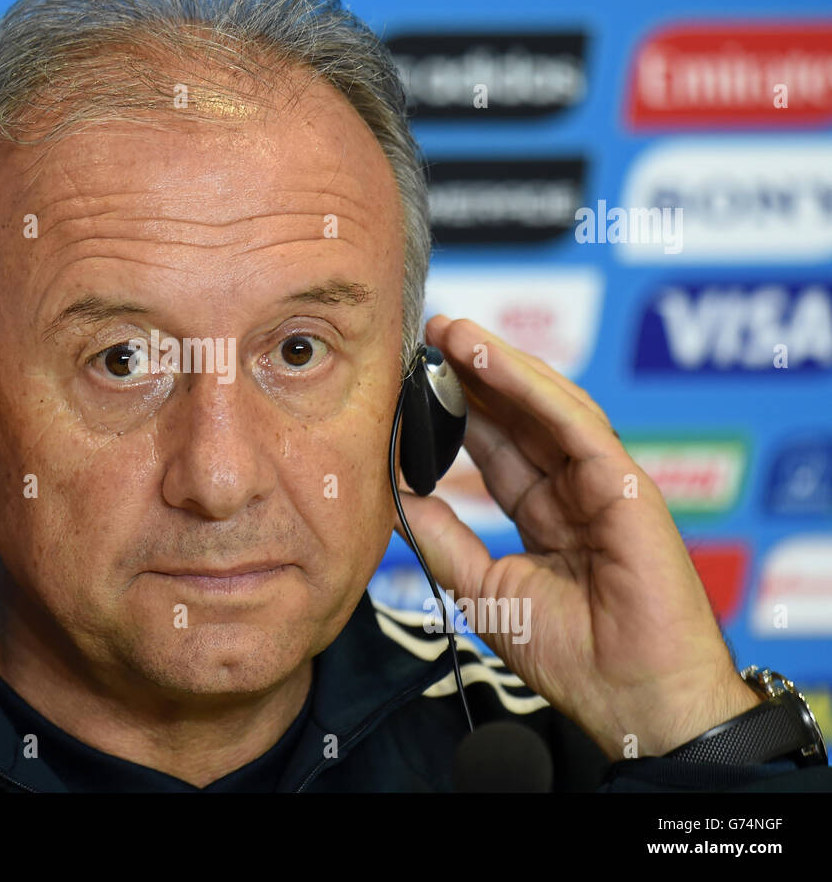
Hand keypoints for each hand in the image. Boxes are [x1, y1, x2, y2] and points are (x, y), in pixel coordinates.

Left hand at [396, 315, 760, 759]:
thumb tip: (399, 494)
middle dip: (473, 373)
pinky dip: (531, 387)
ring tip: (450, 331)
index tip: (412, 381)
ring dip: (497, 364)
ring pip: (547, 407)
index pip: (496, 449)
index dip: (457, 411)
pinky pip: (574, 424)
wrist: (629, 697)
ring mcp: (602, 483)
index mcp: (546, 514)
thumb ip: (443, 538)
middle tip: (427, 333)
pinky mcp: (624, 485)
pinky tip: (490, 359)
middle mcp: (574, 491)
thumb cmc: (569, 656)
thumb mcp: (482, 589)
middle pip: (519, 418)